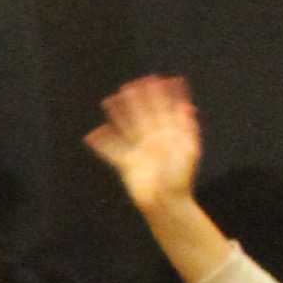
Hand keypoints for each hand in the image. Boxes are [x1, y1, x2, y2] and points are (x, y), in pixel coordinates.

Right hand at [86, 74, 200, 219]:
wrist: (167, 203)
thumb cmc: (181, 179)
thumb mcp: (188, 151)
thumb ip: (186, 129)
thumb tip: (187, 107)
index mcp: (170, 136)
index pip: (166, 110)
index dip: (165, 94)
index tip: (162, 79)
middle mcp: (154, 141)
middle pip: (144, 115)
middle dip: (139, 99)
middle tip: (132, 84)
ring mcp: (140, 152)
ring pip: (127, 127)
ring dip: (119, 114)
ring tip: (110, 100)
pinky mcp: (127, 165)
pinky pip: (112, 151)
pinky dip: (102, 143)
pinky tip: (94, 133)